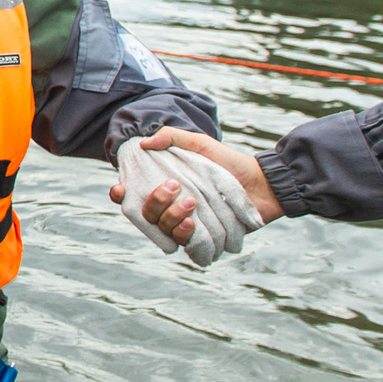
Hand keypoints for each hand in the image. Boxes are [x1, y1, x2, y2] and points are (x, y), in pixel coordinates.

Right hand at [106, 128, 279, 225]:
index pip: (133, 196)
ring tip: (192, 203)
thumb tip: (143, 143)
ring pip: (163, 230)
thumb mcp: (201, 144)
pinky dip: (183, 234)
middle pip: (145, 215)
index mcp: (165, 187)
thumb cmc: (230, 163)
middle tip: (175, 186)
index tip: (120, 188)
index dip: (120, 196)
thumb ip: (172, 137)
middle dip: (154, 203)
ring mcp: (186, 224)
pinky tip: (192, 223)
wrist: (262, 185)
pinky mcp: (202, 238)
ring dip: (171, 217)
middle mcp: (171, 208)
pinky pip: (183, 243)